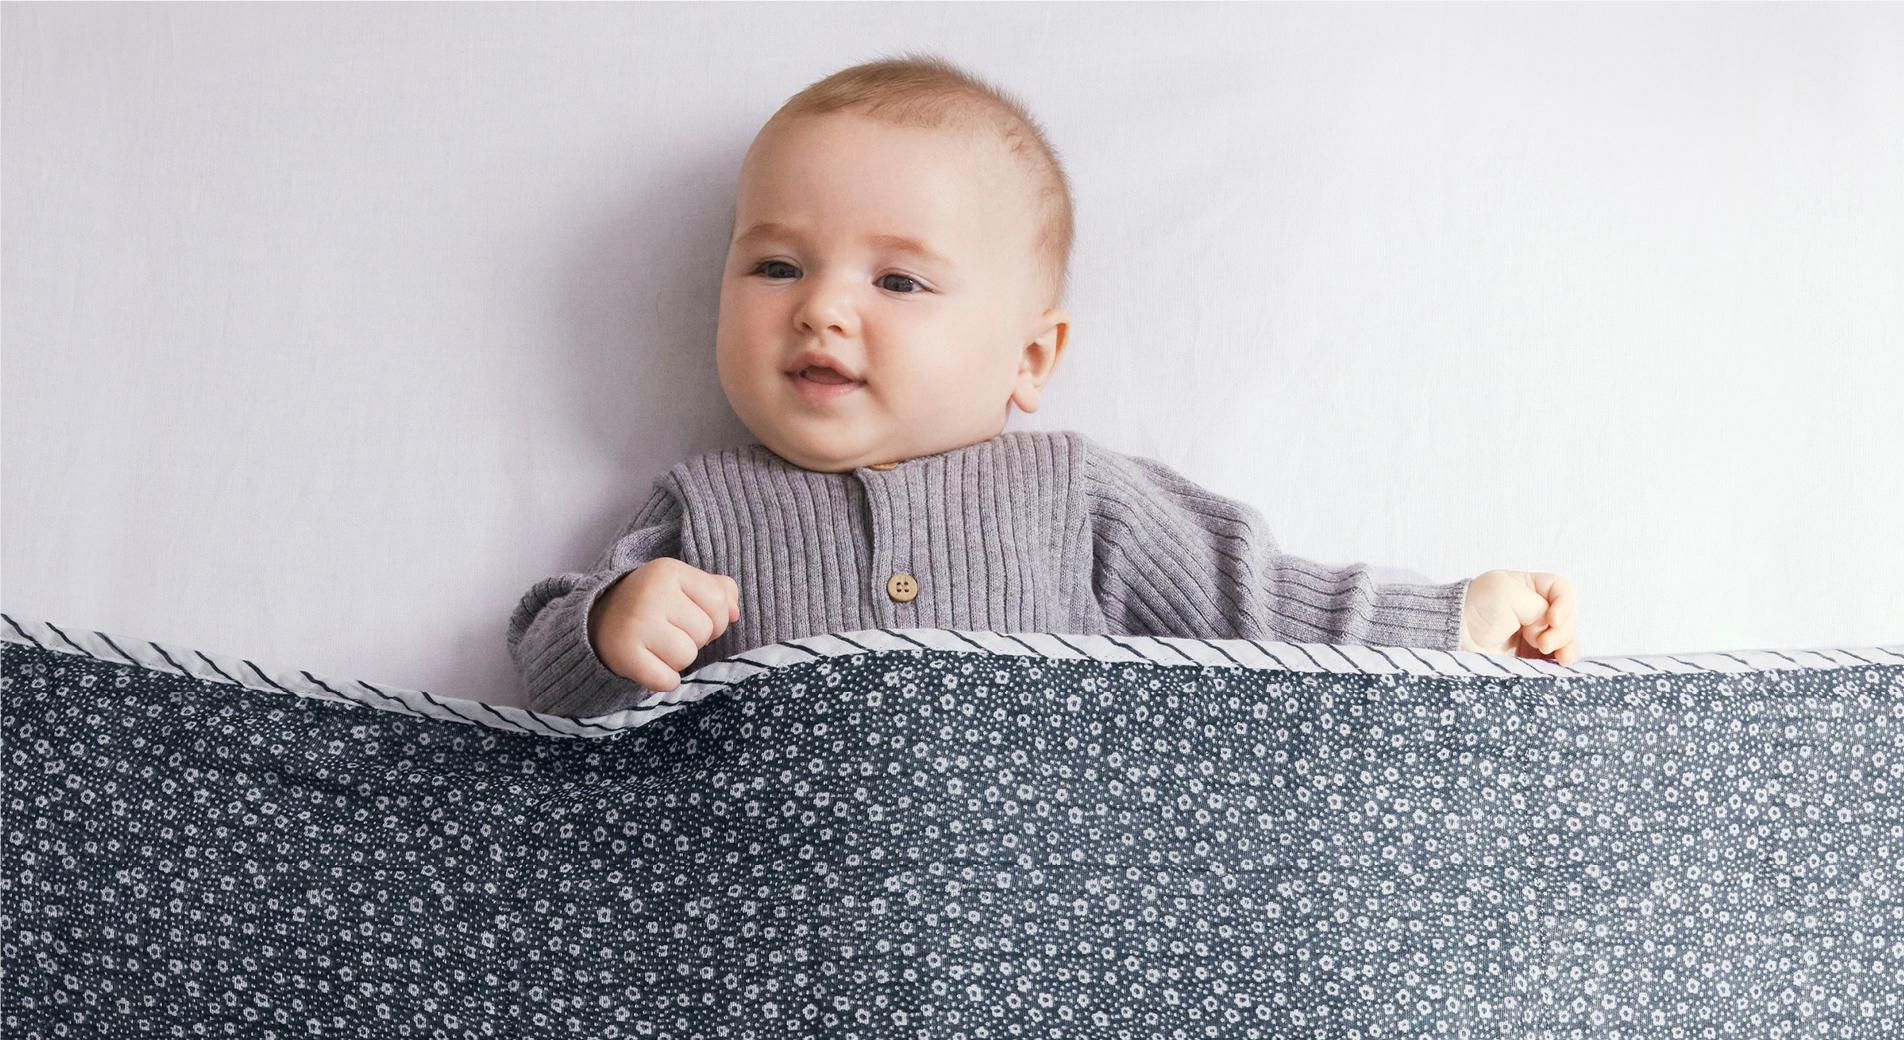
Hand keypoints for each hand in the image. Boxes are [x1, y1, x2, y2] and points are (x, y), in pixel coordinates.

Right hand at [587, 558, 740, 691]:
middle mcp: (651, 594)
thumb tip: (735, 613)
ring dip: (678, 660)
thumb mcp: (682, 584)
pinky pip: (667, 680)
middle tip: (668, 632)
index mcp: (668, 570)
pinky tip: (650, 664)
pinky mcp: (625, 655)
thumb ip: (718, 590)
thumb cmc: (653, 603)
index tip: (691, 617)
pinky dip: (664, 679)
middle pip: (704, 631)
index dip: (714, 616)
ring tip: (658, 647)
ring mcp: (636, 625)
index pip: (718, 601)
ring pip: (687, 656)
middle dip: (693, 638)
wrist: (597, 621)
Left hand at [1456, 569, 1580, 665]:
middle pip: (1567, 617)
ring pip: (1566, 638)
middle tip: (1541, 643)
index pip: (1561, 590)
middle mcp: (1534, 609)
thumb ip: (1538, 607)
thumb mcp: (1508, 593)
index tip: (1553, 620)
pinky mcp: (1528, 655)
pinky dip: (1561, 660)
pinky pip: (1554, 657)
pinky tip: (1561, 664)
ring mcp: (1533, 633)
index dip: (1565, 604)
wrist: (1452, 637)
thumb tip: (1550, 629)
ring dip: (1567, 647)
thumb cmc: (1476, 608)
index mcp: (1528, 586)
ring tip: (1561, 659)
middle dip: (1561, 631)